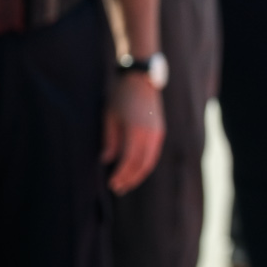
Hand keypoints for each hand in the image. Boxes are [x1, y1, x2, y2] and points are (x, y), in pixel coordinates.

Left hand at [103, 72, 164, 192]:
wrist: (141, 77)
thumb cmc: (121, 95)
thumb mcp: (110, 117)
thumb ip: (110, 140)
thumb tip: (107, 160)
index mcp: (137, 130)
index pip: (130, 161)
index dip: (121, 174)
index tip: (111, 183)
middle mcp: (151, 134)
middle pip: (143, 165)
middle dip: (130, 179)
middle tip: (118, 188)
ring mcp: (158, 132)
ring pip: (150, 161)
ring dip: (139, 174)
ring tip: (127, 182)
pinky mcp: (160, 131)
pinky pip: (153, 153)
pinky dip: (144, 165)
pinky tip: (134, 169)